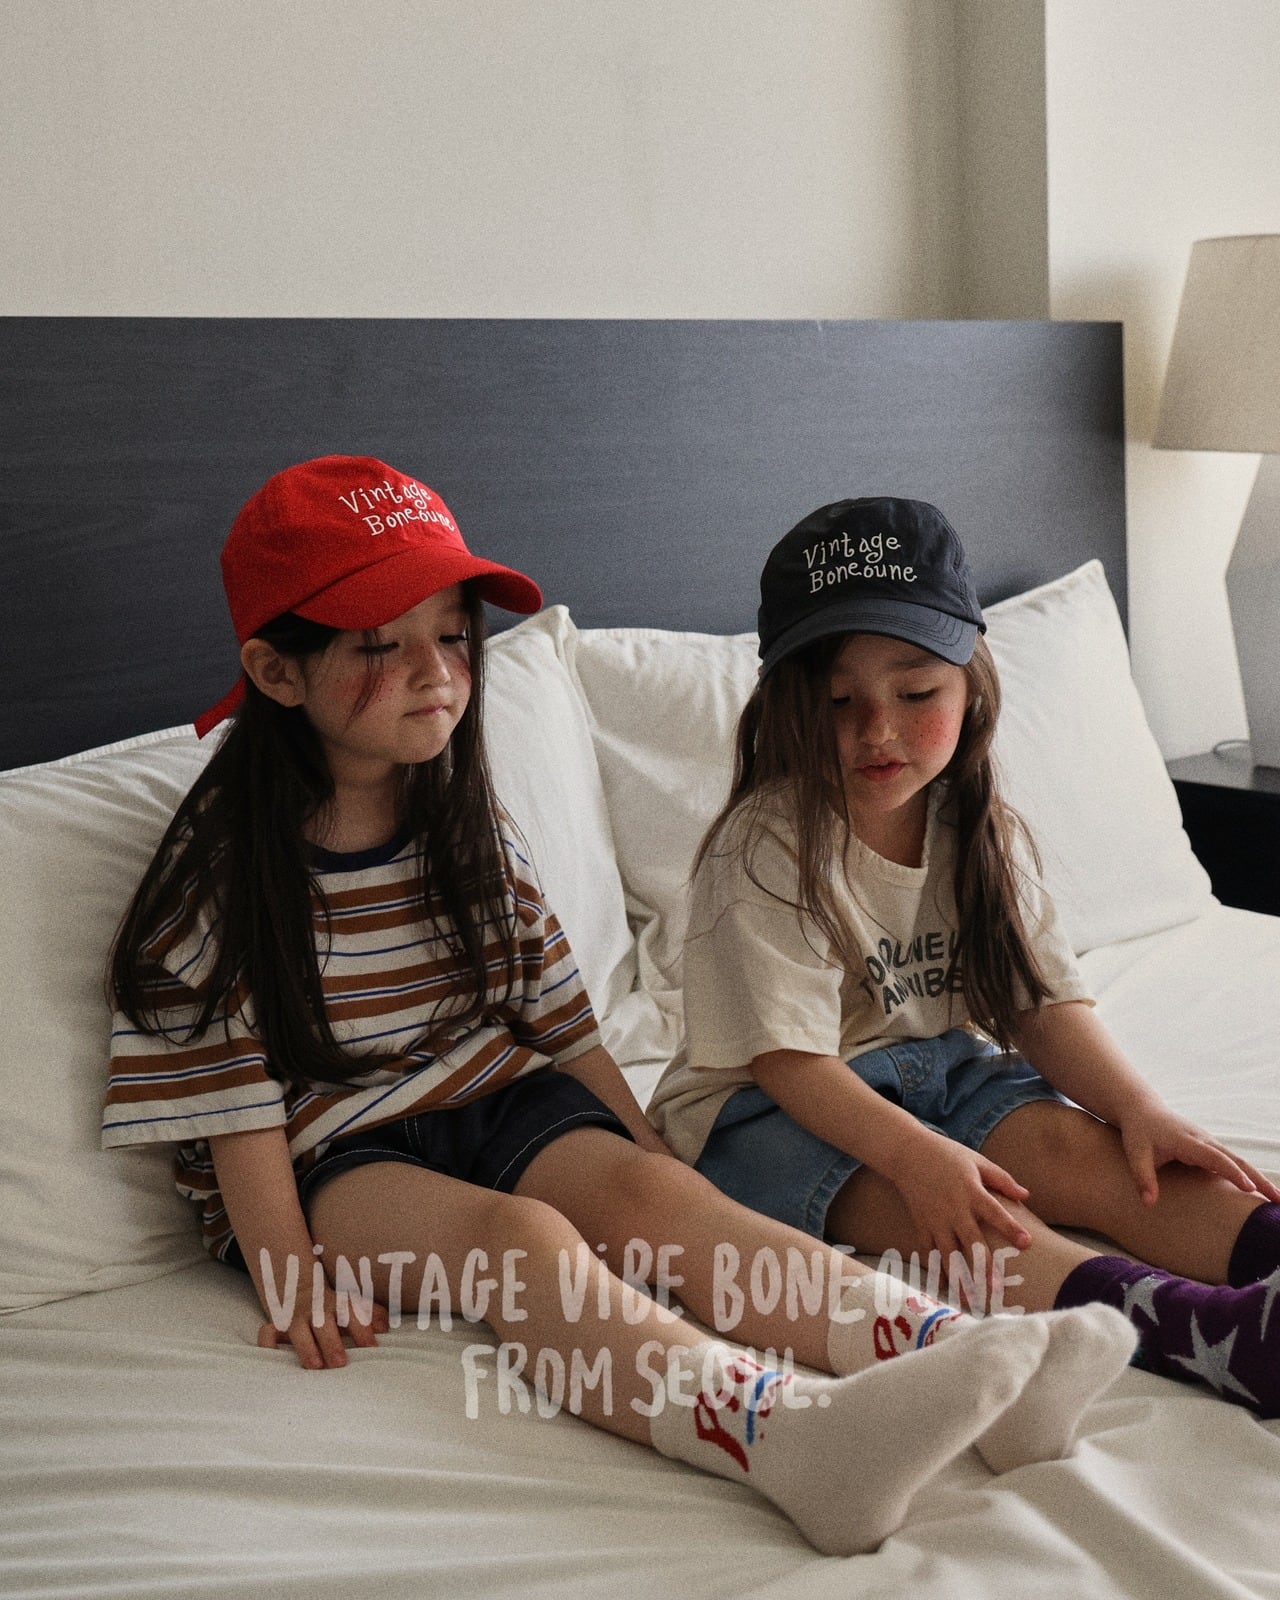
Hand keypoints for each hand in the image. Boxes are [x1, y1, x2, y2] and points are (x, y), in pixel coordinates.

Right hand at [257, 1283, 389, 1369]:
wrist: (300, 1288)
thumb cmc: (334, 1307)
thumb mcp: (354, 1305)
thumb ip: (372, 1314)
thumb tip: (385, 1327)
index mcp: (338, 1303)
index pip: (352, 1313)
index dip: (362, 1330)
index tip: (372, 1348)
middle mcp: (316, 1309)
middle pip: (324, 1323)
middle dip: (332, 1343)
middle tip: (340, 1363)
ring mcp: (295, 1318)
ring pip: (298, 1331)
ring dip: (306, 1347)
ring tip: (315, 1366)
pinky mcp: (276, 1326)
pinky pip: (267, 1333)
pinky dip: (267, 1345)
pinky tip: (273, 1360)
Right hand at [887, 1131, 1032, 1293]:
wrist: (906, 1152)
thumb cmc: (946, 1154)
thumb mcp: (976, 1160)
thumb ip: (1002, 1179)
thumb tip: (1026, 1196)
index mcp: (970, 1191)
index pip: (994, 1212)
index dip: (1010, 1227)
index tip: (1026, 1243)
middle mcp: (953, 1209)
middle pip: (971, 1242)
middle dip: (983, 1267)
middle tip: (997, 1288)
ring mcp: (935, 1219)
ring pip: (948, 1254)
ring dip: (959, 1278)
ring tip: (969, 1300)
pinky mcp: (921, 1224)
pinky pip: (928, 1252)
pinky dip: (936, 1270)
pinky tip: (945, 1288)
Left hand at [1118, 1101, 1279, 1205]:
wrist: (1142, 1110)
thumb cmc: (1138, 1132)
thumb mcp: (1135, 1153)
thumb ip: (1142, 1177)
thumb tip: (1148, 1203)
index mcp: (1187, 1141)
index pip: (1215, 1157)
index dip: (1232, 1172)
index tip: (1249, 1188)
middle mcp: (1204, 1140)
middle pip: (1236, 1159)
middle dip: (1258, 1179)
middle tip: (1278, 1200)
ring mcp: (1209, 1143)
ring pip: (1239, 1161)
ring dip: (1258, 1178)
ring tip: (1277, 1200)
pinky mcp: (1209, 1148)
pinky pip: (1233, 1162)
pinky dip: (1248, 1175)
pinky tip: (1259, 1192)